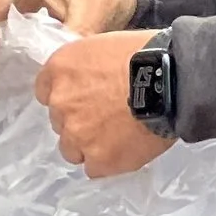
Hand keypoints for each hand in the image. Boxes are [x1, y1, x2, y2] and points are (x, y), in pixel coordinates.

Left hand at [37, 31, 172, 176]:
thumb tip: (90, 82)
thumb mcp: (103, 47)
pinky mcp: (98, 159)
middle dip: (79, 121)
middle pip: (60, 121)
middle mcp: (59, 103)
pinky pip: (95, 168)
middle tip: (107, 117)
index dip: (66, 97)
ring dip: (89, 145)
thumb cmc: (144, 54)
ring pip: (72, 149)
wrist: (171, 80)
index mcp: (59, 69)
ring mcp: (76, 134)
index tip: (83, 100)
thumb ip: (86, 69)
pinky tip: (126, 151)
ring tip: (117, 138)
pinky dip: (108, 162)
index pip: (44, 92)